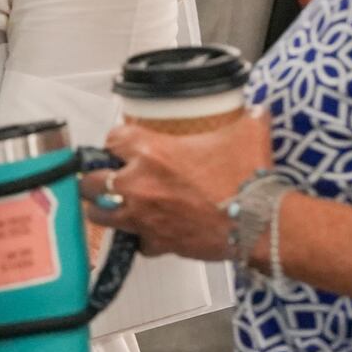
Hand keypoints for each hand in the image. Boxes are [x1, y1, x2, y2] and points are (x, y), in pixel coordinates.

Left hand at [80, 112, 271, 259]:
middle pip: (91, 180)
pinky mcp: (157, 242)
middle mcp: (138, 184)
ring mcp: (144, 216)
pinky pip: (137, 242)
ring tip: (114, 204)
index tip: (123, 143)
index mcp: (152, 152)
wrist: (260, 222)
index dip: (117, 140)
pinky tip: (152, 231)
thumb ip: (246, 117)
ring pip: (101, 214)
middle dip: (95, 177)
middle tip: (107, 175)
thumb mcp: (248, 133)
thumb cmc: (249, 179)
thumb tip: (255, 110)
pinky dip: (142, 237)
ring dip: (104, 208)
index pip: (112, 138)